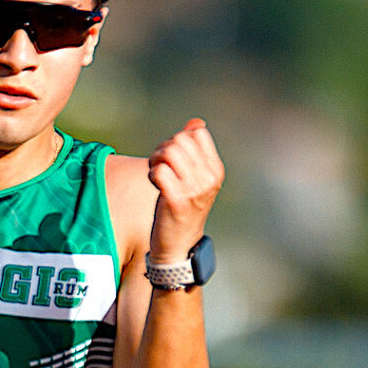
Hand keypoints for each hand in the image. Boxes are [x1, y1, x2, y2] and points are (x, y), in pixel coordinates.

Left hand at [147, 118, 224, 262]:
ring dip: (156, 160)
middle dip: (163, 148)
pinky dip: (152, 174)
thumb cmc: (183, 207)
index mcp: (215, 170)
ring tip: (157, 174)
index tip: (173, 157)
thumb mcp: (195, 177)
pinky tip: (154, 184)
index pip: (196, 133)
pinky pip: (159, 171)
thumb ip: (196, 149)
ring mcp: (194, 190)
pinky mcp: (176, 201)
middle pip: (180, 140)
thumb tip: (196, 122)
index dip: (179, 139)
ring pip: (169, 152)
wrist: (179, 244)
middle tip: (160, 165)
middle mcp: (208, 179)